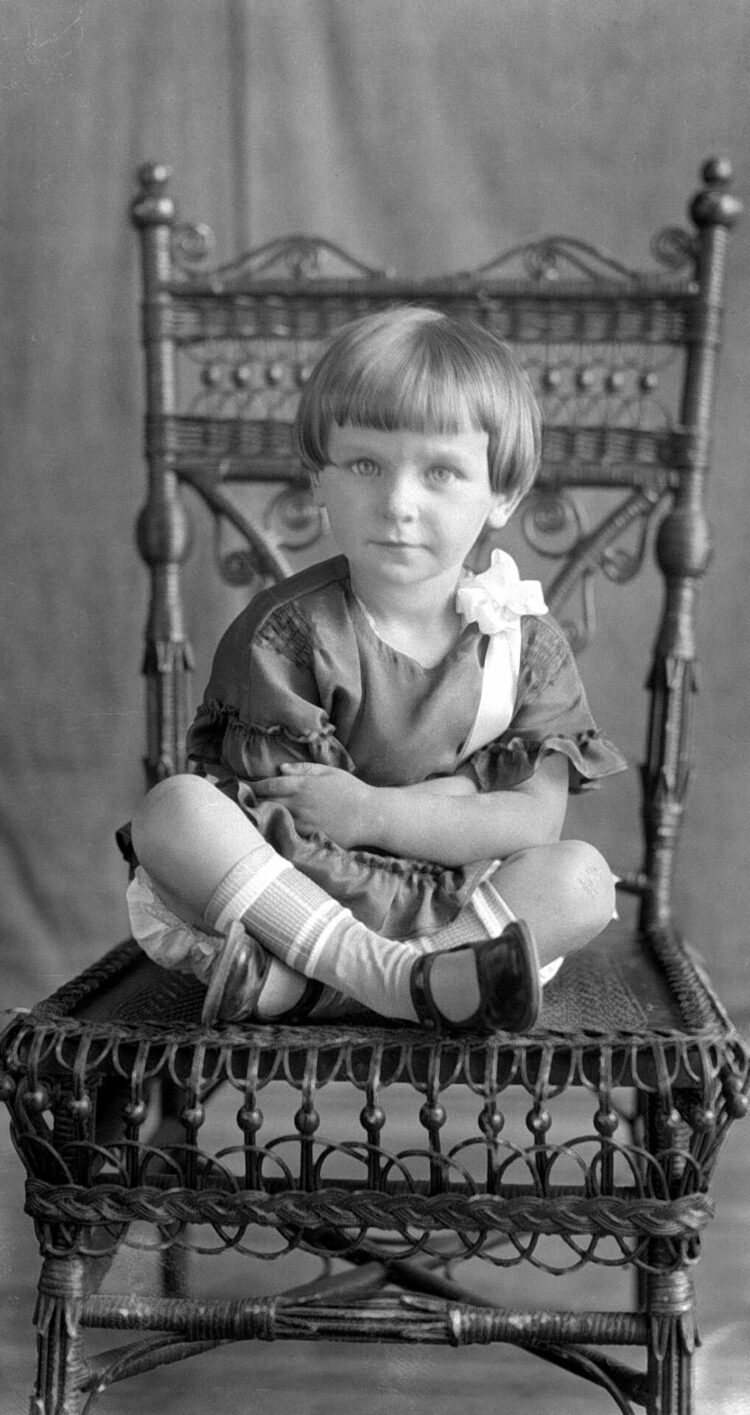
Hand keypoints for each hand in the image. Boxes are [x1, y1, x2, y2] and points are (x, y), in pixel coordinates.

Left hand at [253, 763, 373, 847]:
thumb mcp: (330, 772)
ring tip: (247, 815)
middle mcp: (299, 803)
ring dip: (260, 816)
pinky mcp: (308, 836)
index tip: (241, 785)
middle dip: (252, 801)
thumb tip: (281, 769)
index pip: (270, 785)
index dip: (254, 785)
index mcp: (303, 785)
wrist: (370, 816)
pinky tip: (266, 829)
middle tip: (238, 801)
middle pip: (266, 802)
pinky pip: (285, 832)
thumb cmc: (352, 791)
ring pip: (273, 818)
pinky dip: (274, 829)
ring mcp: (302, 821)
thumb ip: (304, 769)